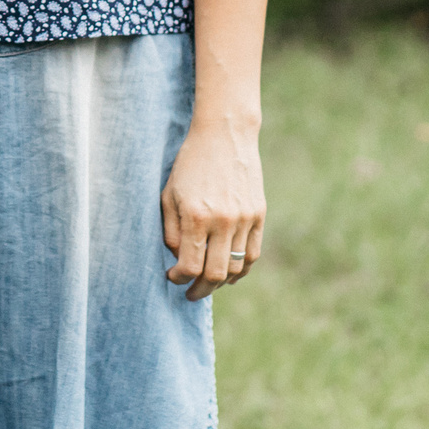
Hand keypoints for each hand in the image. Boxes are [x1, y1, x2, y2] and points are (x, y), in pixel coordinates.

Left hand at [161, 113, 264, 301]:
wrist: (224, 135)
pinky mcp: (259, 215)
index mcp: (196, 215)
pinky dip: (242, 270)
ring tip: (207, 282)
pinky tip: (229, 274)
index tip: (172, 277)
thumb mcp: (169, 193)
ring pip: (237, 268)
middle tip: (189, 293)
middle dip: (199, 289)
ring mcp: (245, 219)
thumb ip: (171, 230)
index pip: (190, 265)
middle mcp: (223, 221)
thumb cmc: (190, 164)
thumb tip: (178, 260)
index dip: (179, 278)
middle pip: (215, 274)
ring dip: (220, 282)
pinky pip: (253, 255)